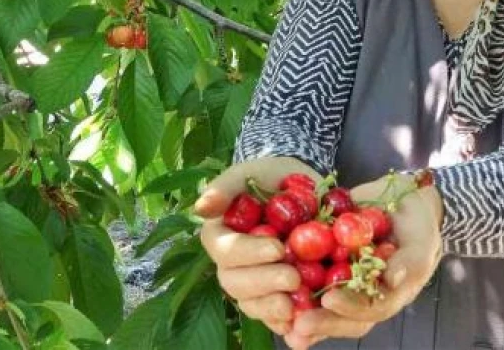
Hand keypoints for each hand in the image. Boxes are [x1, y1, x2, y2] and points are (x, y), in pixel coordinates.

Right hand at [195, 157, 322, 336]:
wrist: (300, 188)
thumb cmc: (269, 176)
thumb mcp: (248, 173)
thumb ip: (225, 186)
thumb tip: (202, 208)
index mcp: (220, 237)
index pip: (224, 251)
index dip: (248, 253)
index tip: (277, 247)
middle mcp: (231, 265)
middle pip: (235, 283)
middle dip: (263, 283)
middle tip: (293, 277)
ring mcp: (252, 283)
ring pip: (252, 305)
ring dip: (272, 308)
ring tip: (298, 303)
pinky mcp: (274, 295)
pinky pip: (274, 318)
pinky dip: (287, 325)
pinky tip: (302, 330)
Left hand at [283, 173, 443, 349]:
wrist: (404, 199)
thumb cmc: (419, 222)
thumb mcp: (423, 239)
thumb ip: (411, 262)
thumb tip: (391, 280)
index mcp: (387, 295)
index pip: (369, 311)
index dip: (350, 309)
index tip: (331, 299)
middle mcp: (362, 294)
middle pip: (340, 316)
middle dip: (320, 321)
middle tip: (297, 324)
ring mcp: (343, 280)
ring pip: (320, 304)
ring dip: (300, 313)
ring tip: (279, 316)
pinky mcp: (326, 261)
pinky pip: (307, 278)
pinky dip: (290, 285)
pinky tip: (268, 286)